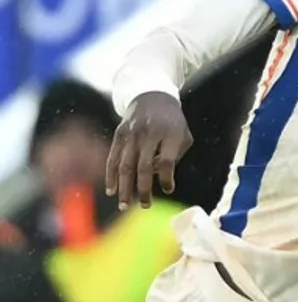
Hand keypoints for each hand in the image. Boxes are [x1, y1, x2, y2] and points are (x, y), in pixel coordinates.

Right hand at [106, 91, 192, 209]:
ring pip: (126, 164)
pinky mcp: (119, 134)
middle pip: (144, 166)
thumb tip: (158, 176)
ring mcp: (132, 133)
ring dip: (125, 187)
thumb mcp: (183, 134)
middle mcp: (149, 133)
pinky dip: (111, 175)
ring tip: (125, 205)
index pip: (168, 160)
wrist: (152, 96)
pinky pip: (113, 158)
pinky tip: (112, 190)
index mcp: (170, 133)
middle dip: (143, 189)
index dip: (167, 177)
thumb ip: (175, 155)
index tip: (168, 189)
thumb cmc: (172, 122)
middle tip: (145, 206)